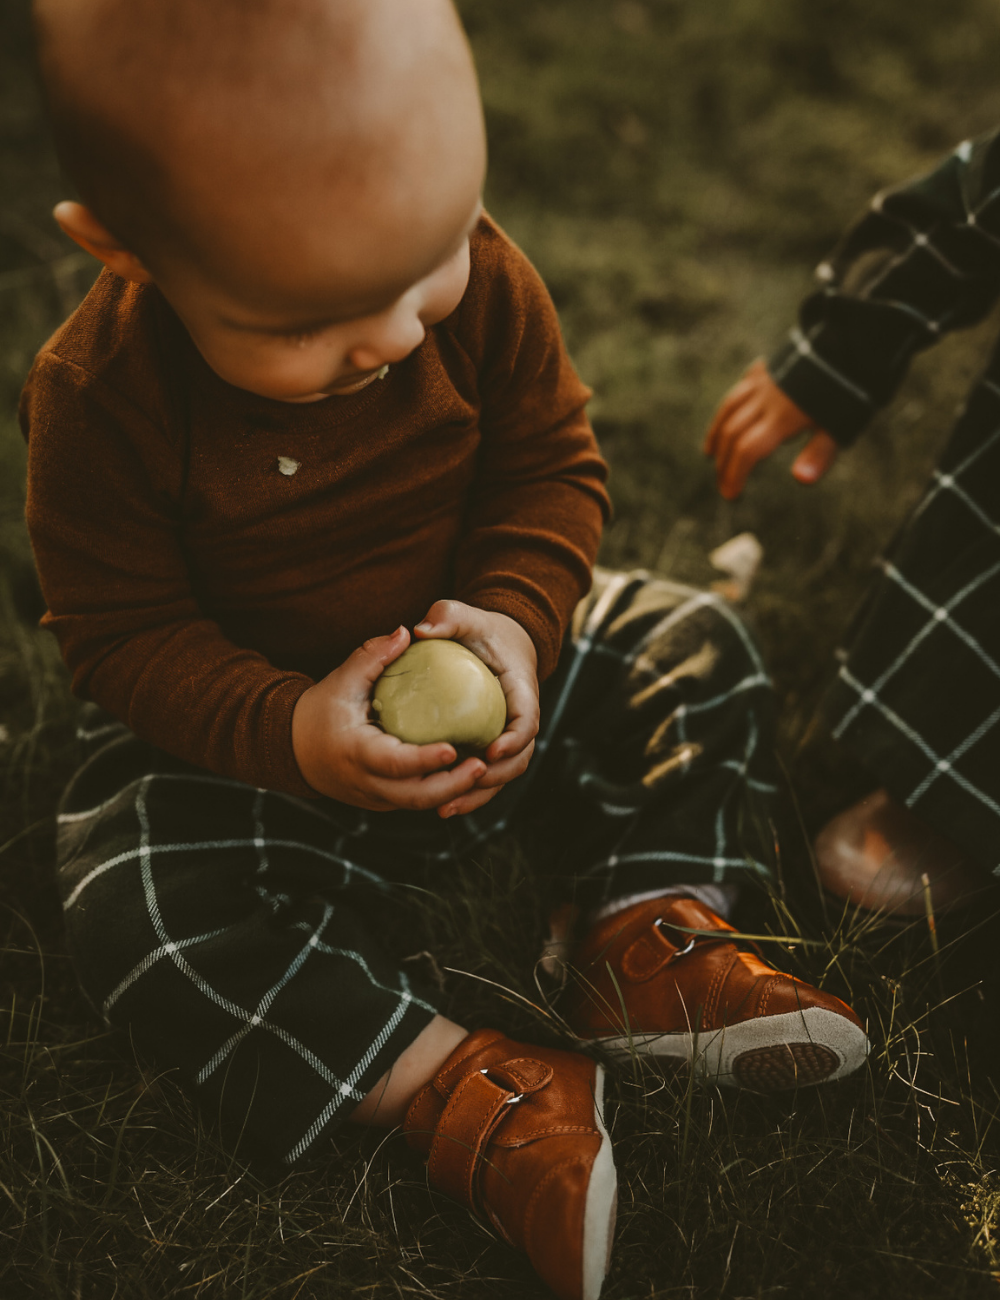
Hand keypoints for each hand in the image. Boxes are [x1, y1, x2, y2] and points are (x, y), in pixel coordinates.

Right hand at [291, 626, 488, 810]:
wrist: (294, 749)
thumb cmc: (320, 710)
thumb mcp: (341, 680)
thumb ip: (372, 656)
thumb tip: (406, 632)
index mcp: (356, 752)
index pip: (394, 763)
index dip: (424, 760)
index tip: (453, 749)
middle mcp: (366, 782)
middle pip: (415, 796)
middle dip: (452, 785)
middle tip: (482, 766)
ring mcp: (375, 797)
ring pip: (419, 803)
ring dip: (452, 791)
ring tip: (481, 770)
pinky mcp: (384, 801)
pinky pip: (416, 800)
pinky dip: (441, 792)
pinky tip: (466, 775)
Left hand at [413, 600, 539, 818]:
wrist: (498, 643)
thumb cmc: (481, 629)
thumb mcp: (466, 615)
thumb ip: (447, 615)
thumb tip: (421, 630)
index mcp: (522, 690)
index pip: (527, 721)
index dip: (513, 741)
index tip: (490, 753)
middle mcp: (520, 719)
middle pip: (519, 759)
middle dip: (494, 780)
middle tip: (462, 789)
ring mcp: (508, 737)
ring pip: (503, 775)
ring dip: (479, 796)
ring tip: (446, 808)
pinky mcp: (492, 747)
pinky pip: (486, 776)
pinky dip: (469, 792)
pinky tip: (440, 804)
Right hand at [703, 358, 838, 498]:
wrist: (850, 343)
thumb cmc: (849, 392)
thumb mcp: (839, 427)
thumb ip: (819, 454)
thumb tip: (801, 480)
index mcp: (782, 418)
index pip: (747, 452)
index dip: (734, 475)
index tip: (731, 495)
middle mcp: (765, 400)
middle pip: (732, 434)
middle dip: (724, 462)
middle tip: (722, 483)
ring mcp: (763, 382)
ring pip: (729, 409)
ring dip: (717, 433)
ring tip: (710, 451)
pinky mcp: (766, 368)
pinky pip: (742, 387)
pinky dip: (731, 404)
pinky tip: (730, 410)